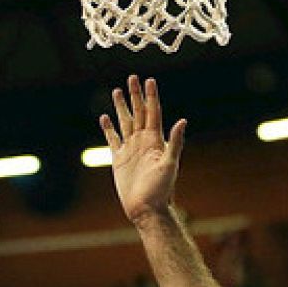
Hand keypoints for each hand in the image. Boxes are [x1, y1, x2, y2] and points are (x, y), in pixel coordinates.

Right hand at [101, 76, 187, 225]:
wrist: (146, 208)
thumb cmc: (162, 189)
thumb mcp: (170, 164)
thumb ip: (175, 142)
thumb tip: (182, 121)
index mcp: (155, 140)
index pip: (153, 112)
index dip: (151, 96)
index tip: (149, 80)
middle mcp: (143, 141)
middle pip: (138, 112)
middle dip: (135, 95)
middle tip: (132, 78)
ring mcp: (130, 149)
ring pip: (125, 122)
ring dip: (121, 107)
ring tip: (117, 91)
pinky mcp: (119, 159)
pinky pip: (112, 139)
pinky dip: (108, 128)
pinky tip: (105, 118)